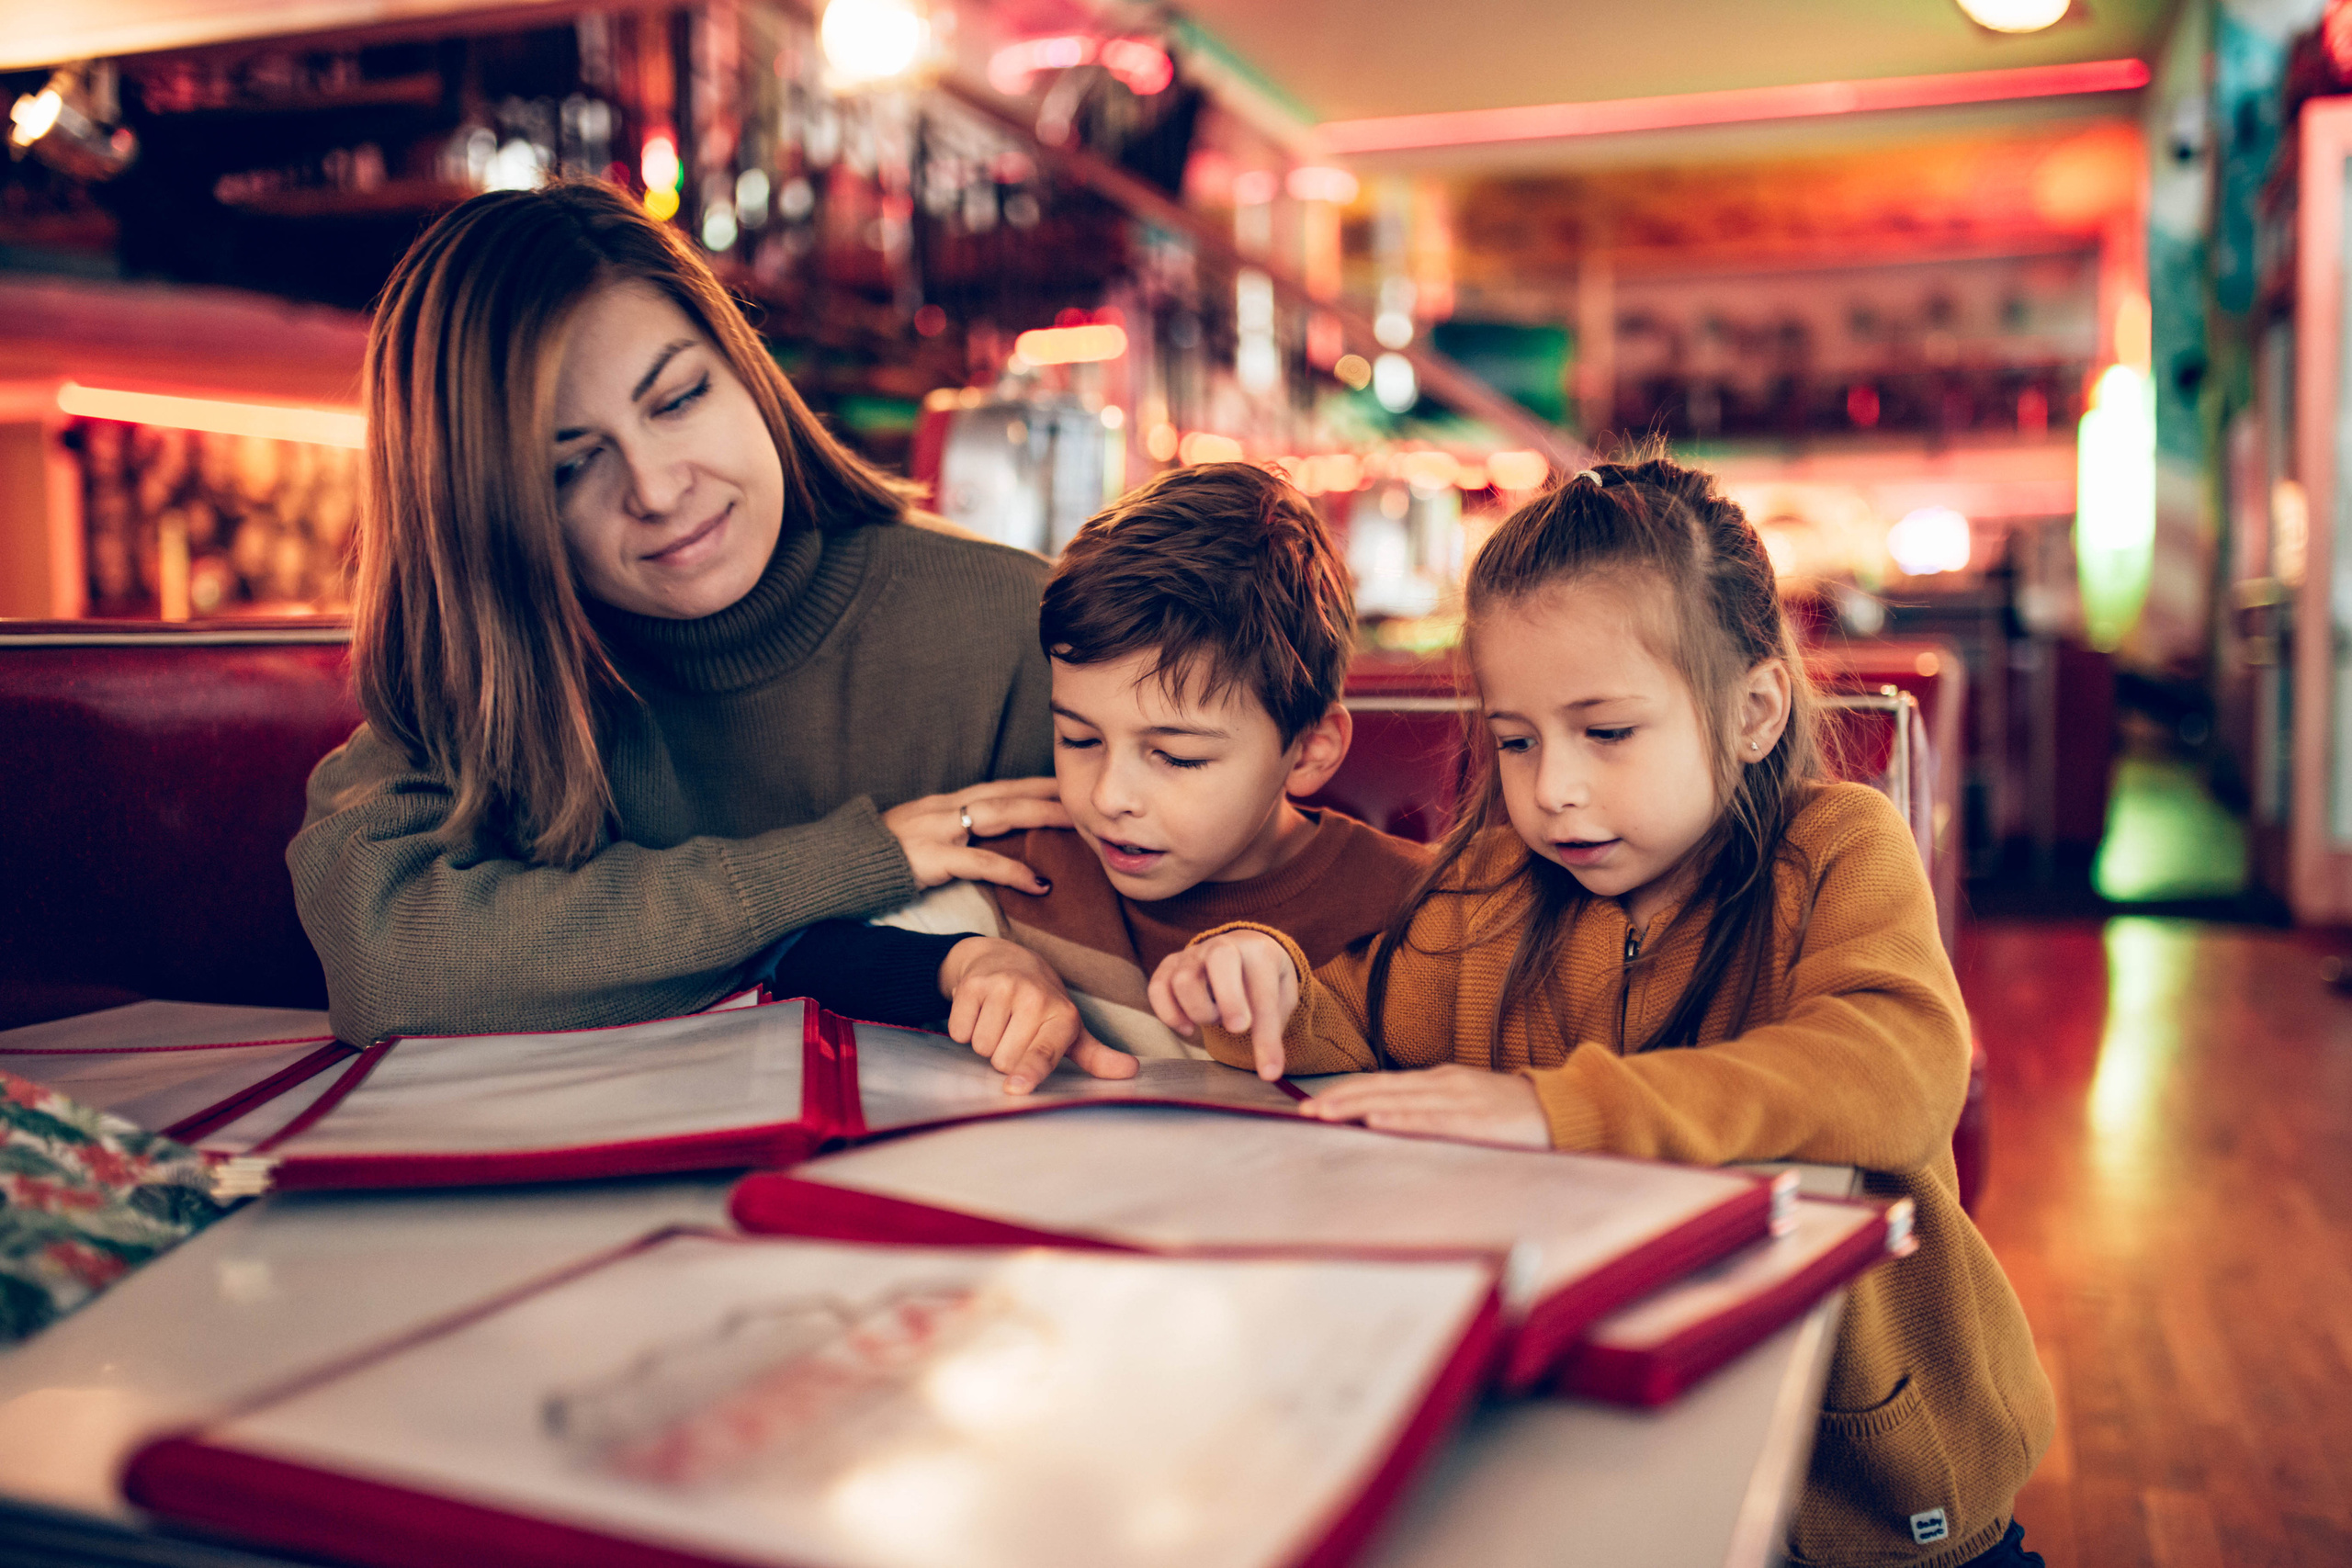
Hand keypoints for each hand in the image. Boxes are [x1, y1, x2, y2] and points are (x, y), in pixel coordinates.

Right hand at [883, 778, 1071, 892]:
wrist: (836, 865)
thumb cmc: (872, 858)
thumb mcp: (913, 836)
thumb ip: (942, 835)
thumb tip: (970, 842)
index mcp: (942, 804)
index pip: (996, 788)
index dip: (1032, 784)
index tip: (1064, 783)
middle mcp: (944, 808)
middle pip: (1006, 793)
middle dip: (1047, 793)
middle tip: (1084, 797)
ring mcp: (938, 830)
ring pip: (1001, 814)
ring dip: (1041, 816)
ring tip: (1076, 825)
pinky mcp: (932, 857)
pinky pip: (981, 862)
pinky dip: (1013, 871)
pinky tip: (1038, 882)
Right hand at [940, 937, 1136, 1092]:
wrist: (1004, 958)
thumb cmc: (1040, 1004)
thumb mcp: (1070, 1028)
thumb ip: (1096, 1055)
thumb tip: (1131, 1071)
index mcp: (1063, 1015)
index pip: (1043, 1051)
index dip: (1030, 1070)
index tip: (1016, 1088)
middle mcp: (1035, 998)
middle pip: (1004, 1062)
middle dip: (1004, 1056)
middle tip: (1012, 1032)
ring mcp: (1003, 988)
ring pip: (981, 1048)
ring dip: (984, 1042)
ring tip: (997, 1020)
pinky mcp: (974, 985)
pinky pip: (959, 1031)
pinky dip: (963, 1028)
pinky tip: (978, 1012)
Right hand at [1147, 931, 1298, 1081]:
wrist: (1243, 950)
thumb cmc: (1264, 980)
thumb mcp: (1282, 994)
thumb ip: (1274, 1020)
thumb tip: (1267, 1065)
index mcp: (1259, 952)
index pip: (1263, 994)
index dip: (1266, 1036)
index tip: (1269, 1071)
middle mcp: (1223, 946)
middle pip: (1219, 959)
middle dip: (1229, 999)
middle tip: (1238, 1029)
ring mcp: (1193, 954)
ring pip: (1184, 980)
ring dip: (1200, 1012)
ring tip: (1215, 1019)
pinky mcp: (1170, 964)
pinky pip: (1157, 988)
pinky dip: (1169, 1014)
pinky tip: (1189, 1027)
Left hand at [1299, 1064, 1550, 1148]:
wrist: (1564, 1109)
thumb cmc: (1513, 1114)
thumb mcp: (1466, 1105)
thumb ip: (1432, 1111)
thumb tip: (1390, 1122)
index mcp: (1439, 1080)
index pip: (1382, 1084)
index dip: (1347, 1092)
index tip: (1314, 1104)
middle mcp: (1444, 1084)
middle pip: (1382, 1089)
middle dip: (1340, 1099)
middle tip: (1305, 1113)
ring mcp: (1461, 1100)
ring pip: (1399, 1101)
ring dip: (1358, 1107)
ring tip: (1325, 1115)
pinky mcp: (1478, 1121)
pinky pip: (1433, 1120)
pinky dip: (1402, 1120)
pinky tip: (1377, 1123)